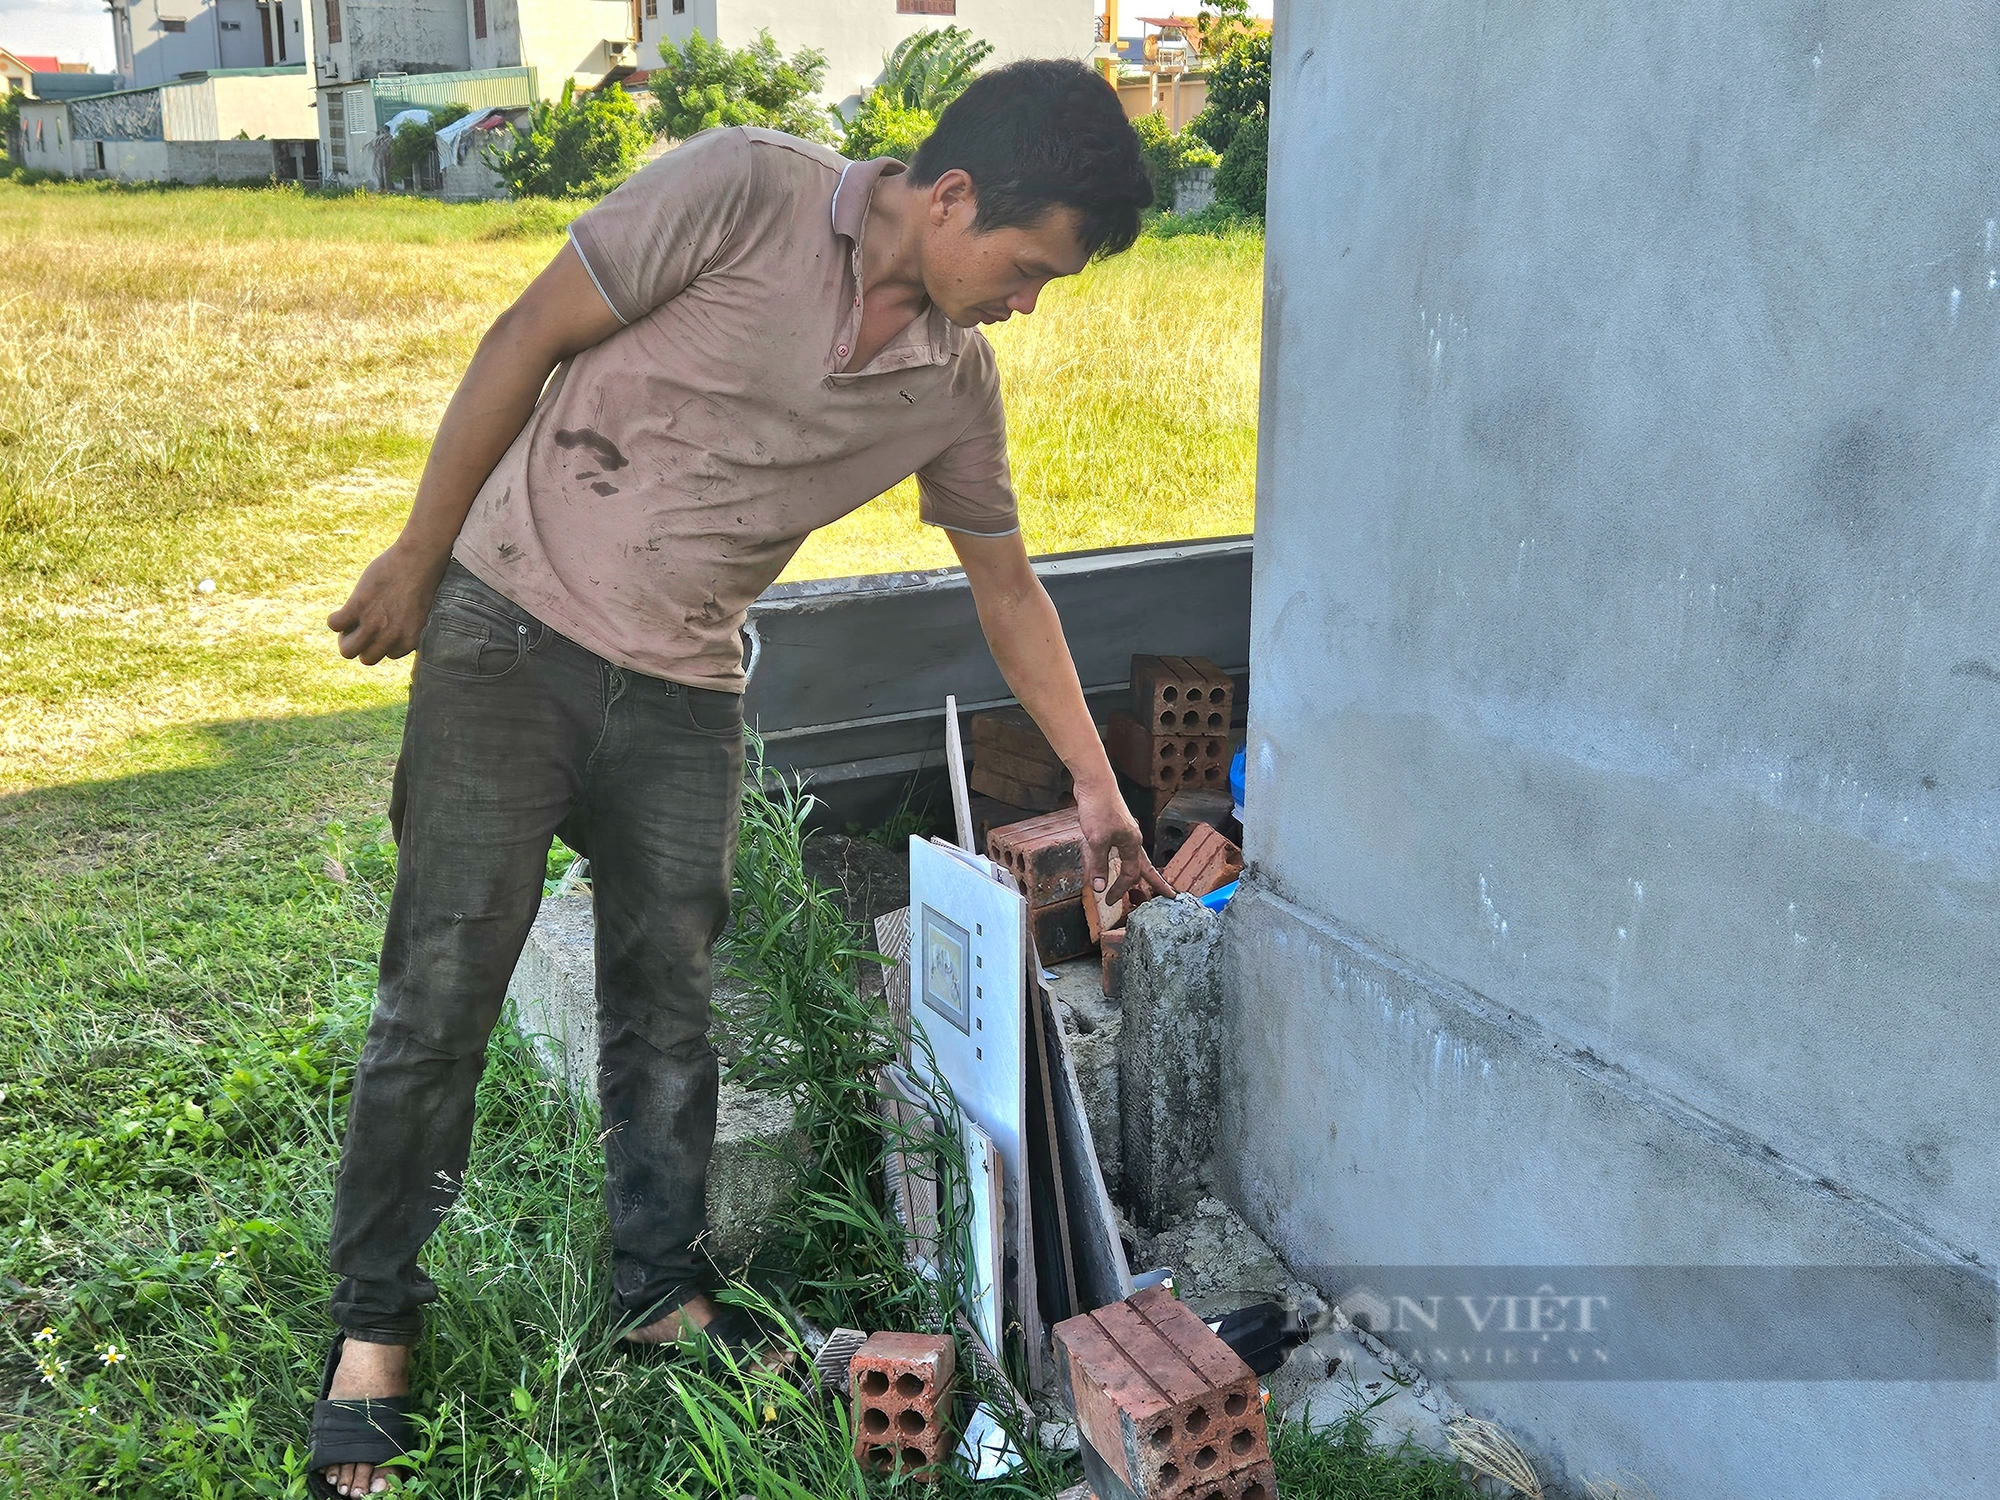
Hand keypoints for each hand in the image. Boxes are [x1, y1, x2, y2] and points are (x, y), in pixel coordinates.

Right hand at [327, 543, 446, 663]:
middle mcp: (391, 637)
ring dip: (345, 638)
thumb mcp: (419, 615)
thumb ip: (406, 629)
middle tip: (360, 628)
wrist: (418, 559)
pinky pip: (335, 624)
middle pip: (367, 658)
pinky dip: (334, 619)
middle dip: (362, 645)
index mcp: (409, 641)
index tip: (380, 628)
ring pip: (347, 650)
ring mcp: (373, 623)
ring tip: (350, 623)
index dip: (380, 641)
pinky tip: (343, 609)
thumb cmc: (421, 582)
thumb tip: (389, 637)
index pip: (386, 655)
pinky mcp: (358, 606)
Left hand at [1075, 779, 1172, 903]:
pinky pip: (1121, 848)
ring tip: (1144, 881)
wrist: (1094, 782)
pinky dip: (1121, 858)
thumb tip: (1099, 888)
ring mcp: (1124, 831)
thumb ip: (1099, 864)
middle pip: (1145, 866)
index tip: (1109, 900)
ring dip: (1137, 871)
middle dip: (1156, 882)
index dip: (1120, 889)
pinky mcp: (1114, 825)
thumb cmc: (1098, 808)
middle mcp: (1133, 838)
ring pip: (1133, 856)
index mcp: (1133, 844)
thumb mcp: (1096, 840)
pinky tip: (1117, 858)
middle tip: (1169, 894)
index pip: (1130, 874)